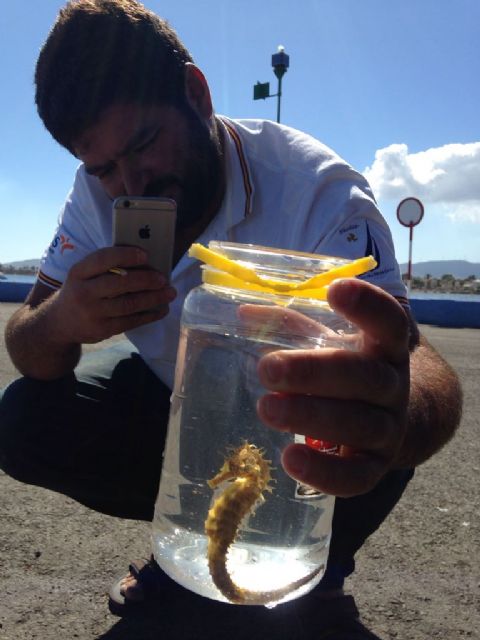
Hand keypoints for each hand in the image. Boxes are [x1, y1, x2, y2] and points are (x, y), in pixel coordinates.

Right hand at [51, 246, 176, 343]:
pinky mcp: (102, 330)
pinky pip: (131, 321)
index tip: (146, 255)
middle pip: (120, 283)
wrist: (59, 324)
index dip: (126, 256)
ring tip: (170, 293)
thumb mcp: (83, 276)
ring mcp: (93, 313)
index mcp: (78, 272)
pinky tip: (162, 309)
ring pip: (129, 304)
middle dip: (146, 279)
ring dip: (153, 298)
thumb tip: (144, 261)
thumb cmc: (80, 292)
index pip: (103, 259)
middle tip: (163, 278)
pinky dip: (149, 315)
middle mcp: (83, 292)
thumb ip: (105, 268)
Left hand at [256, 278, 410, 496]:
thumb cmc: (349, 369)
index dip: (368, 305)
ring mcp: (389, 429)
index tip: (335, 290)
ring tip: (267, 408)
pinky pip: (357, 477)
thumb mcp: (332, 342)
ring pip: (358, 425)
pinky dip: (325, 472)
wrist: (394, 418)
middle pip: (363, 378)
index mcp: (385, 347)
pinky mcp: (376, 467)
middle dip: (313, 372)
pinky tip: (289, 459)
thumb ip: (293, 326)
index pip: (389, 322)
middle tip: (268, 369)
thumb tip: (242, 313)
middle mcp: (393, 386)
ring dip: (311, 417)